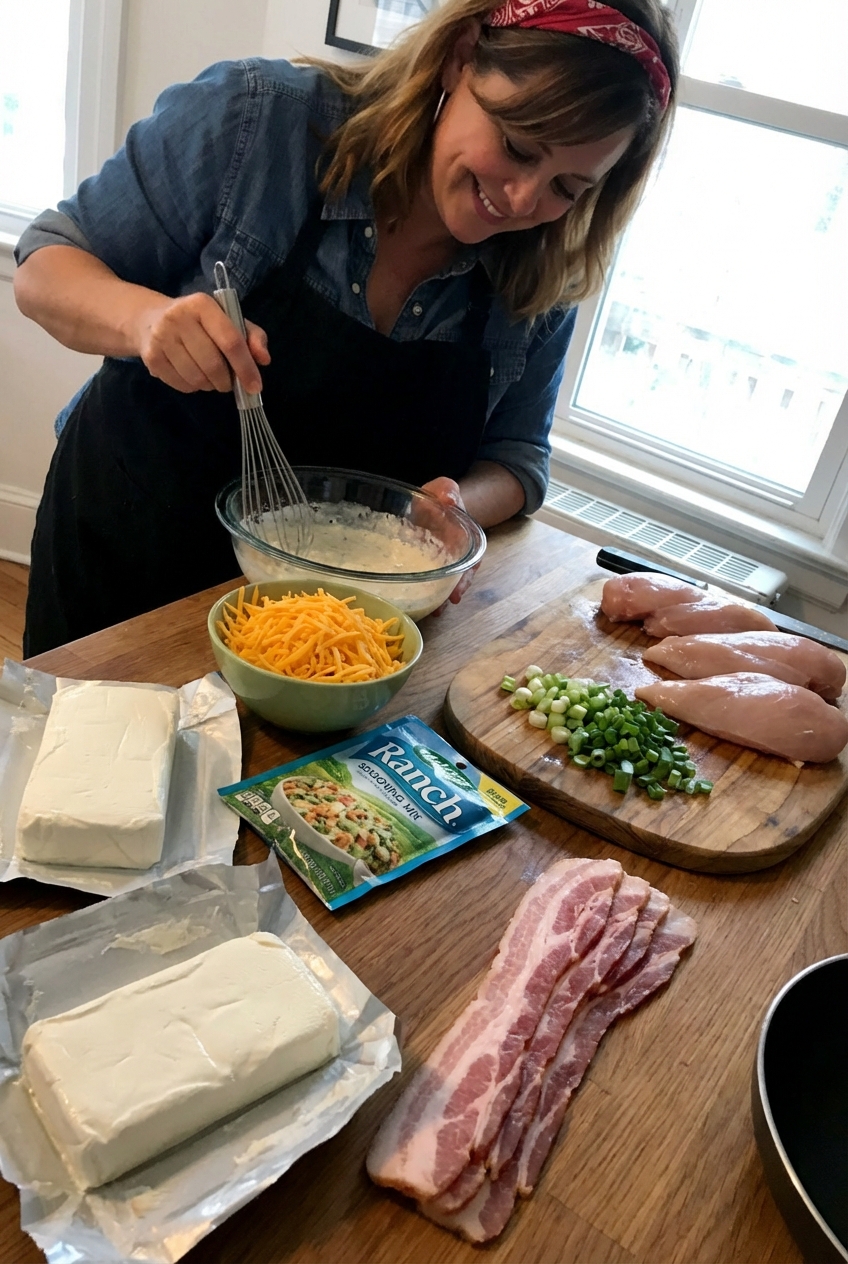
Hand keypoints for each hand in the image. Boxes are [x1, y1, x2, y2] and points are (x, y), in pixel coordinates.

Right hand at [134, 292, 269, 393]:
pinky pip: (181, 385)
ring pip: (197, 378)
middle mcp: (178, 318)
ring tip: (211, 377)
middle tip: (229, 383)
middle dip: (227, 381)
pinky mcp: (151, 357)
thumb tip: (264, 359)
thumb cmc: (199, 322)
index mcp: (202, 304)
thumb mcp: (228, 319)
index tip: (255, 386)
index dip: (246, 367)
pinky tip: (193, 376)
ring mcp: (161, 338)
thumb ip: (251, 336)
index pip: (230, 340)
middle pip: (213, 364)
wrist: (149, 320)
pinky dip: (194, 387)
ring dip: (210, 385)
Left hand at [420, 477, 481, 611]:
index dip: (464, 579)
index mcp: (464, 540)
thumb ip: (448, 491)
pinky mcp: (423, 563)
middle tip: (442, 608)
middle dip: (450, 594)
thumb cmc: (440, 495)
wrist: (431, 501)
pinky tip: (414, 602)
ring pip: (442, 583)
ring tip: (432, 611)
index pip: (469, 563)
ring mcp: (440, 561)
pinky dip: (421, 590)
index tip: (457, 593)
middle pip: (457, 580)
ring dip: (438, 597)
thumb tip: (449, 500)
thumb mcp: (446, 488)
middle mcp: (455, 555)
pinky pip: (424, 578)